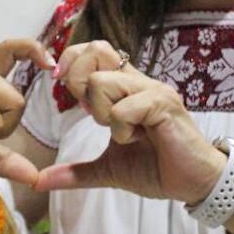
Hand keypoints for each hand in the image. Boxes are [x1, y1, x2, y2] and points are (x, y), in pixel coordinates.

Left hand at [34, 41, 219, 204]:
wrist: (194, 184)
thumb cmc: (157, 169)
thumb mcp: (108, 170)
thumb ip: (75, 172)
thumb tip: (39, 181)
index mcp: (126, 88)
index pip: (94, 50)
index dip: (73, 62)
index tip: (65, 90)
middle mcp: (139, 82)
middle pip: (96, 51)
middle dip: (79, 83)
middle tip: (91, 114)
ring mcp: (152, 90)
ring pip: (103, 83)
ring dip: (103, 115)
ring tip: (123, 134)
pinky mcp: (164, 105)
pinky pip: (124, 108)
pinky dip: (121, 129)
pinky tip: (138, 140)